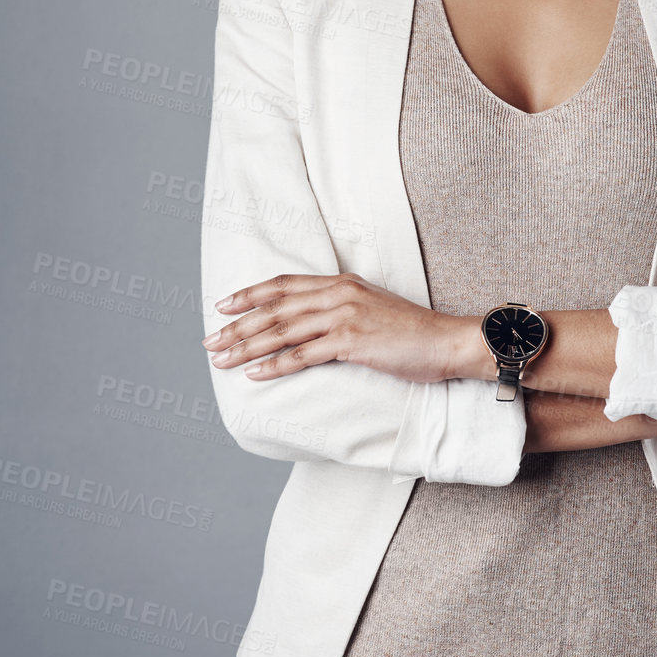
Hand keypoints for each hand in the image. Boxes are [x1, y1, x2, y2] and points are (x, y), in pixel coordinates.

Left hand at [202, 272, 464, 384]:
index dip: (250, 294)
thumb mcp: (371, 309)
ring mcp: (345, 316)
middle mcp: (339, 294)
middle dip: (237, 325)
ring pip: (282, 330)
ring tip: (221, 360)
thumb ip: (340, 309)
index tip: (222, 306)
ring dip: (246, 346)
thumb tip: (308, 326)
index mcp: (342, 282)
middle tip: (210, 341)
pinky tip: (254, 374)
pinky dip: (274, 365)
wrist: (446, 342)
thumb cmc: (411, 333)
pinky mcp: (352, 341)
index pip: (284, 284)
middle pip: (275, 307)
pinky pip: (303, 355)